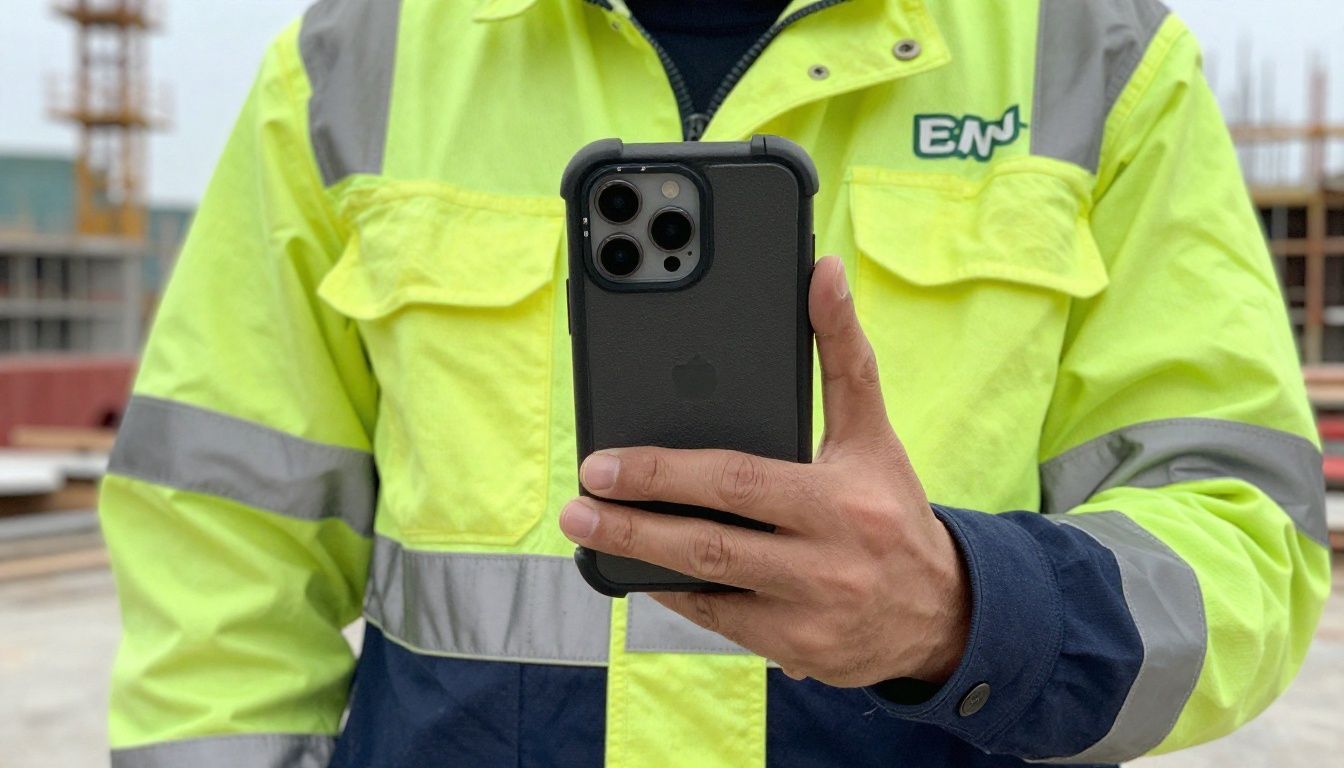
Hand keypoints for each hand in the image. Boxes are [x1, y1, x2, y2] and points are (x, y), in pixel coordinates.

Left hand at [559, 256, 969, 686]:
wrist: (944, 613)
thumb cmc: (891, 509)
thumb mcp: (872, 432)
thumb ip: (842, 352)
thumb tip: (822, 271)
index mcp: (839, 500)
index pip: (736, 481)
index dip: (662, 473)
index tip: (603, 462)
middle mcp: (826, 562)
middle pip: (709, 541)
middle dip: (631, 525)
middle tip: (576, 506)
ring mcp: (808, 614)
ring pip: (706, 584)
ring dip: (639, 561)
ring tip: (590, 536)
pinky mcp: (795, 651)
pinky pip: (718, 622)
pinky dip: (675, 594)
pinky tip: (638, 570)